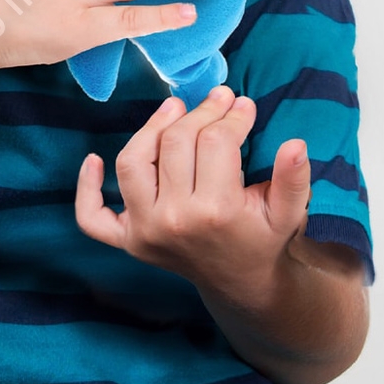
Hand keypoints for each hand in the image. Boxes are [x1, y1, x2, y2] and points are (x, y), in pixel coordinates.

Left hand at [74, 85, 310, 297]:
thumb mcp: (288, 211)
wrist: (243, 284)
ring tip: (174, 109)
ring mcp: (145, 232)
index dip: (232, 116)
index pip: (216, 141)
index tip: (243, 105)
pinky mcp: (128, 241)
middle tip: (217, 99)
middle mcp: (174, 221)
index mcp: (216, 211)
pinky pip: (93, 217)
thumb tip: (296, 144)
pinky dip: (87, 188)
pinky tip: (93, 160)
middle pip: (177, 143)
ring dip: (150, 129)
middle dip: (200, 113)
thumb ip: (294, 179)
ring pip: (133, 162)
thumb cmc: (263, 238)